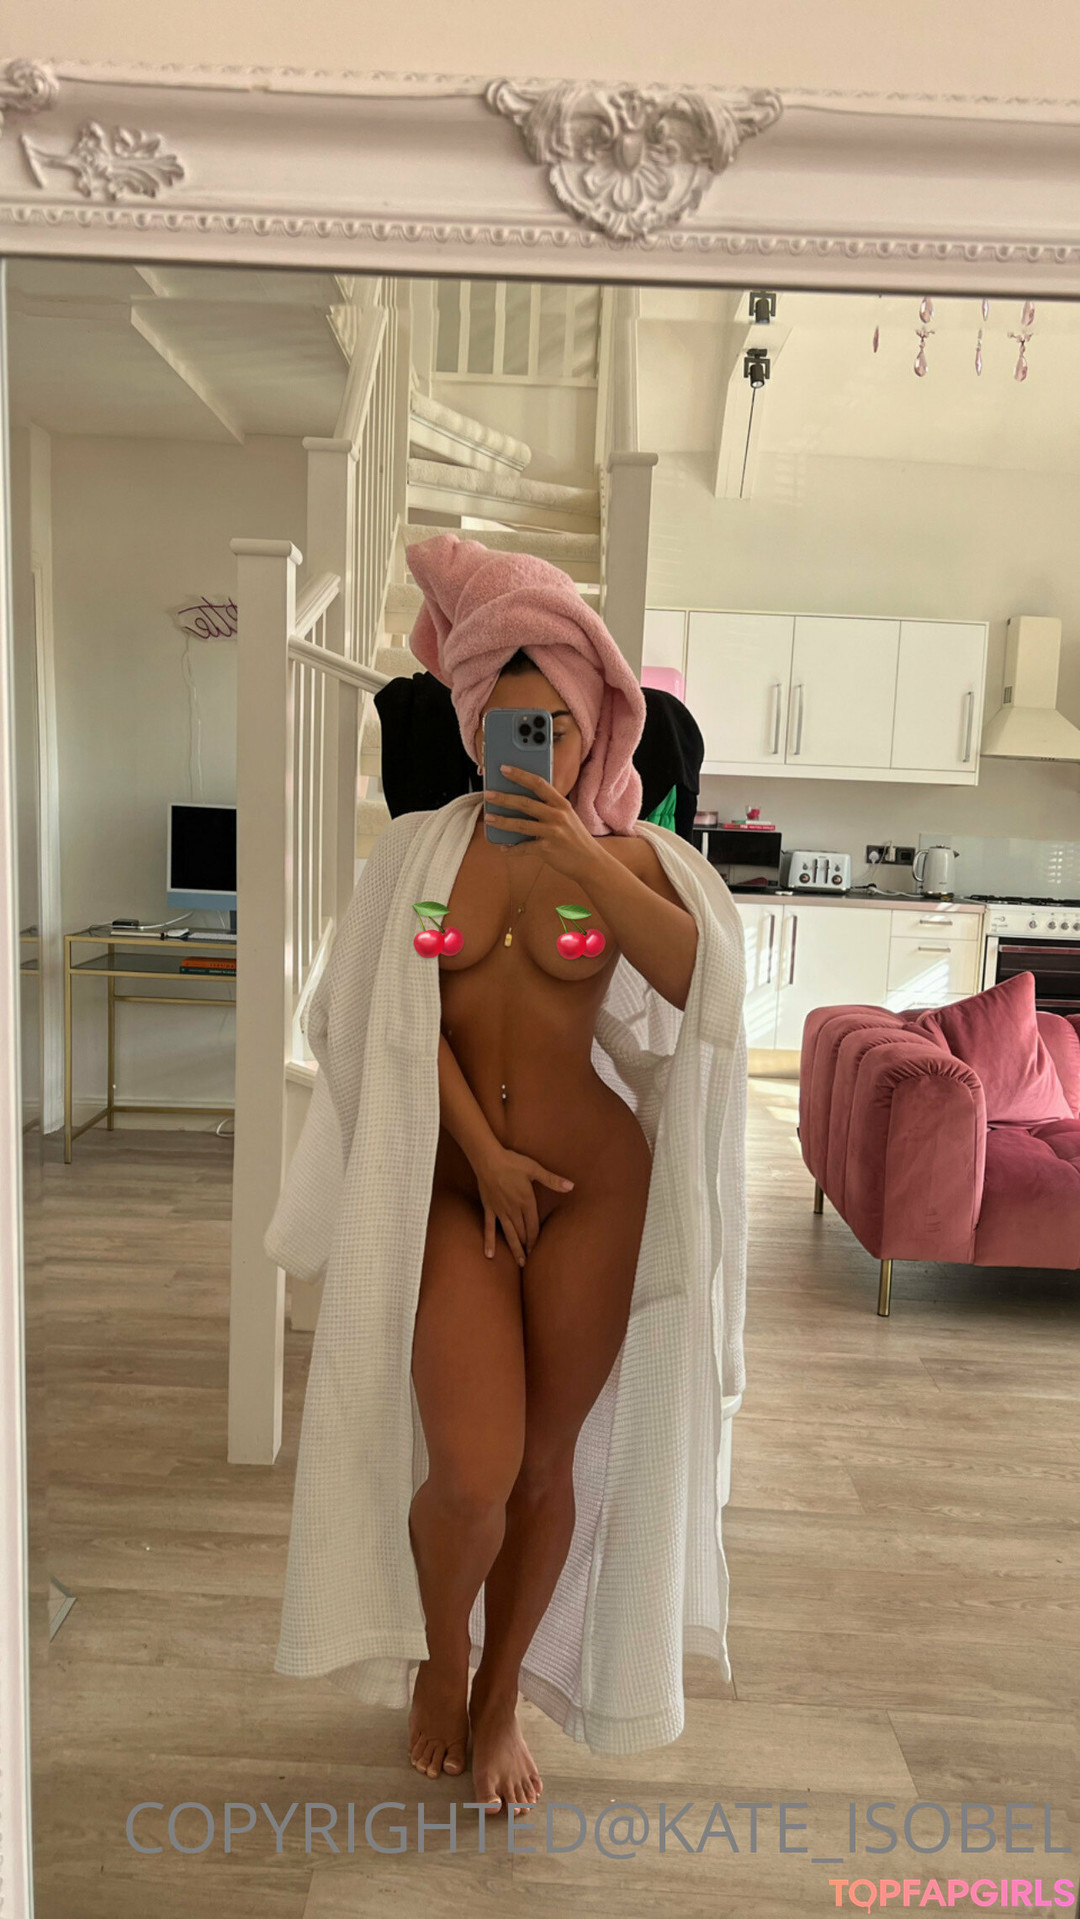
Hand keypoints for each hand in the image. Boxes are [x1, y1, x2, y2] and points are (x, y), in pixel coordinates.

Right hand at [474, 1143, 573, 1265]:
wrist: (488, 1159)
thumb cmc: (512, 1162)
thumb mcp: (535, 1169)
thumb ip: (552, 1180)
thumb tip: (571, 1186)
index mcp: (526, 1202)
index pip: (533, 1227)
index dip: (536, 1240)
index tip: (538, 1252)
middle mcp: (513, 1210)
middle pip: (522, 1233)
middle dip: (527, 1247)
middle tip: (531, 1261)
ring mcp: (500, 1211)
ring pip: (509, 1234)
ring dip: (515, 1249)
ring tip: (520, 1263)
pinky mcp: (489, 1208)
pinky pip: (489, 1228)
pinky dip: (489, 1241)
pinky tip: (489, 1255)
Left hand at [484, 764, 600, 883]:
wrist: (590, 861)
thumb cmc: (575, 837)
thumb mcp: (567, 817)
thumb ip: (549, 808)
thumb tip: (521, 801)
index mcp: (561, 804)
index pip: (538, 784)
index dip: (520, 775)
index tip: (504, 769)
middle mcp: (557, 816)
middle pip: (525, 803)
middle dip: (504, 798)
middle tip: (488, 794)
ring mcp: (552, 832)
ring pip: (521, 824)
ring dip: (502, 821)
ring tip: (488, 818)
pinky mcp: (547, 849)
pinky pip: (524, 848)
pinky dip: (512, 849)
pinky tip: (504, 848)